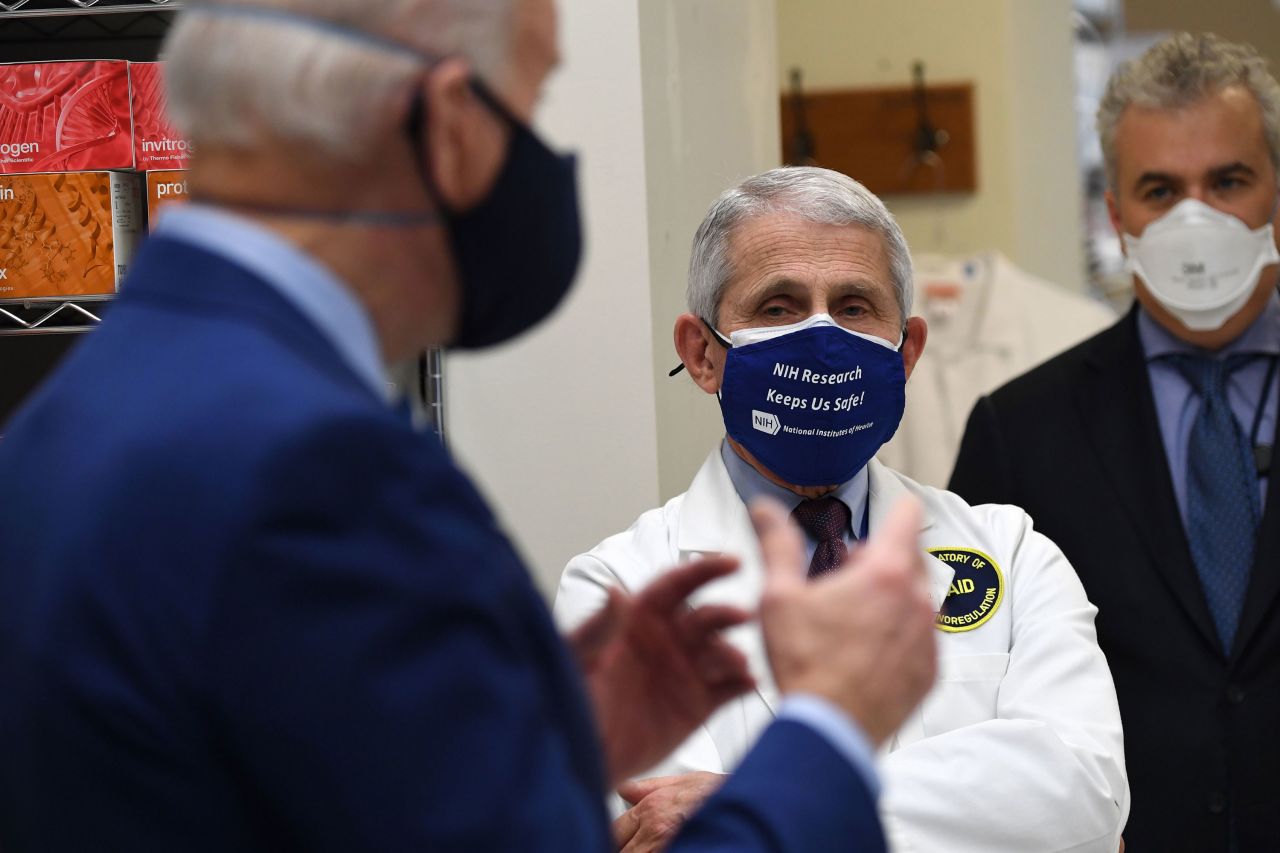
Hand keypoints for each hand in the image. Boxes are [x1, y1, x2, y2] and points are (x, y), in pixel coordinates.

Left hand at [566, 557, 754, 785]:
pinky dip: (743, 684)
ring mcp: (684, 673)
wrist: (577, 756)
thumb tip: (617, 591)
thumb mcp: (576, 662)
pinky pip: (728, 689)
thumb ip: (598, 629)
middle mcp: (667, 641)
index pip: (675, 586)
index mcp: (639, 620)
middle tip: (743, 615)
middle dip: (726, 613)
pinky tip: (750, 683)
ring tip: (738, 663)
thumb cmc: (568, 701)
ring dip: (734, 652)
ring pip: (721, 652)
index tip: (732, 561)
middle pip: (705, 617)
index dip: (703, 571)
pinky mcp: (697, 706)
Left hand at [613, 772, 725, 852]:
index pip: (616, 830)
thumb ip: (654, 786)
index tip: (622, 843)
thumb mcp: (692, 781)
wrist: (753, 805)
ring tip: (651, 846)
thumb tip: (625, 789)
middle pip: (620, 849)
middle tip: (641, 844)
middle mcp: (655, 829)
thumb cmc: (726, 795)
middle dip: (626, 849)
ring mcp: (664, 846)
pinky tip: (671, 847)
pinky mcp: (681, 850)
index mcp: (653, 808)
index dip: (617, 839)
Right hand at [752, 495, 937, 745]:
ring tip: (853, 618)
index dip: (895, 509)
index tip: (885, 515)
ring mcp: (929, 637)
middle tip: (847, 579)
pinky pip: (922, 636)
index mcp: (885, 574)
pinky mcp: (930, 669)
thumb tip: (764, 509)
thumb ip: (776, 545)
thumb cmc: (804, 665)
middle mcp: (917, 600)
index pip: (908, 516)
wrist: (829, 730)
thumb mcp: (779, 597)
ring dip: (893, 596)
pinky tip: (866, 650)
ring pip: (918, 597)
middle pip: (912, 557)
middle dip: (883, 559)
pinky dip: (901, 633)